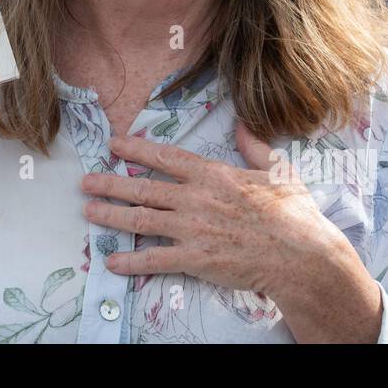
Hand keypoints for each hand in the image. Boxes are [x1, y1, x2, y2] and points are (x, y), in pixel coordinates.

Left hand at [78, 122, 382, 341]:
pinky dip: (131, 262)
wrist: (302, 255)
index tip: (113, 144)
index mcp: (214, 174)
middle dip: (110, 184)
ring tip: (88, 213)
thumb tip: (242, 125)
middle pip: (143, 188)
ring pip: (141, 220)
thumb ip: (254, 147)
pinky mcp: (196, 259)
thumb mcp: (278, 170)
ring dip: (111, 216)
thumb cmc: (294, 213)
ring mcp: (193, 229)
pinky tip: (111, 262)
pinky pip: (156, 259)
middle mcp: (196, 198)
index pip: (166, 157)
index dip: (136, 149)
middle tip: (86, 182)